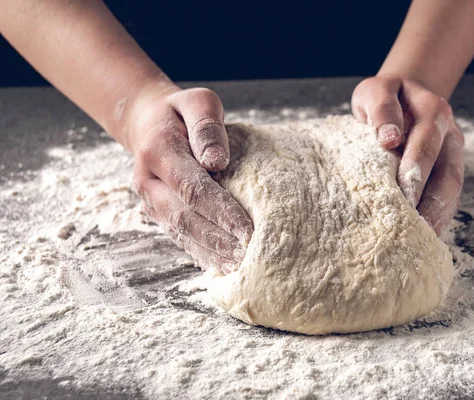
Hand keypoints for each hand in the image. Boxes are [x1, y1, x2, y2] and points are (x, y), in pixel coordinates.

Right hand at [124, 85, 253, 272]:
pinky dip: (202, 253)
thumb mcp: (197, 101)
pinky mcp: (158, 213)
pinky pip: (180, 237)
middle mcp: (148, 182)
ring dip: (211, 252)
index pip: (192, 189)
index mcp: (157, 152)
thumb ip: (207, 127)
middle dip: (219, 239)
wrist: (148, 122)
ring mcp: (150, 202)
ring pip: (181, 233)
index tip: (247, 230)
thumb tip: (217, 161)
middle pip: (185, 218)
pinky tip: (224, 264)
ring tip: (241, 266)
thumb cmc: (181, 112)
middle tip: (249, 255)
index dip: (221, 212)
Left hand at [352, 76, 464, 234]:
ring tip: (422, 240)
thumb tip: (388, 140)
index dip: (416, 170)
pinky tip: (424, 235)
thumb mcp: (376, 91)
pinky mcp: (449, 170)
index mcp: (433, 111)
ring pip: (452, 189)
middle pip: (447, 172)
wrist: (405, 94)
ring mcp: (453, 154)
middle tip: (414, 228)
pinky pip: (449, 196)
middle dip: (432, 203)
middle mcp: (449, 134)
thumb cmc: (385, 97)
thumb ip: (381, 109)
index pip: (427, 143)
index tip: (403, 195)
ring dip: (439, 215)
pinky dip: (439, 216)